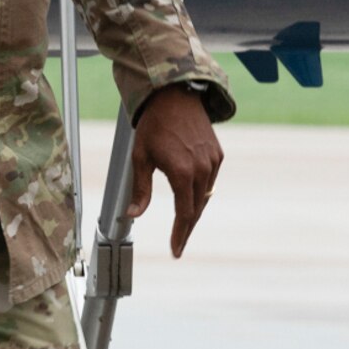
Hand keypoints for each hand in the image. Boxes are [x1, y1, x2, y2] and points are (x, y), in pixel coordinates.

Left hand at [126, 84, 223, 257]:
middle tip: (178, 244)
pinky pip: (209, 182)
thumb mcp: (140, 158)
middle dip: (186, 228)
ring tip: (182, 225)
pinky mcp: (217, 155)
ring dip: (193, 211)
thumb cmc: (153, 126)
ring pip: (204, 197)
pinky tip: (190, 198)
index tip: (175, 251)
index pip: (184, 214)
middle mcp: (201, 169)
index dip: (179, 234)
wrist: (175, 97)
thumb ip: (140, 190)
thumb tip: (132, 215)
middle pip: (196, 209)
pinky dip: (200, 193)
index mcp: (181, 171)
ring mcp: (212, 162)